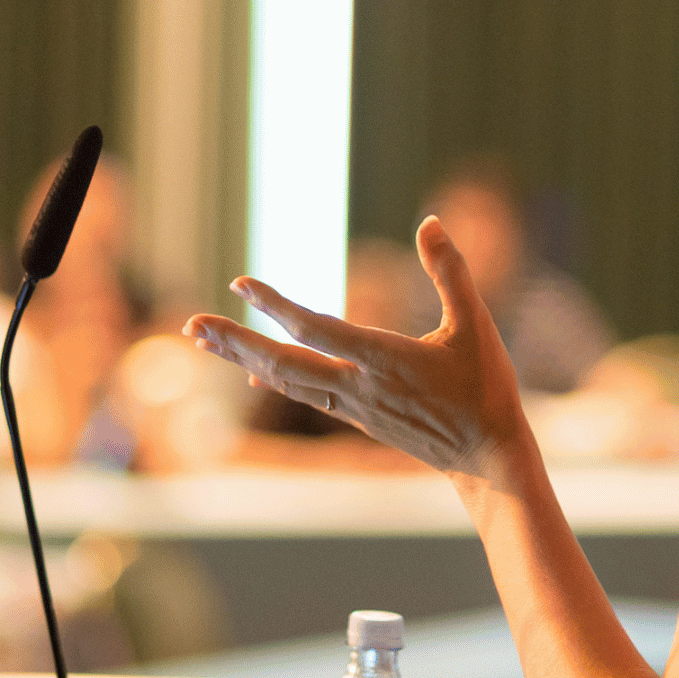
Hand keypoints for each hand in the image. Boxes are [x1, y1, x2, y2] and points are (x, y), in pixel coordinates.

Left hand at [185, 217, 529, 479]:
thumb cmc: (485, 387)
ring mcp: (352, 407)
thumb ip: (451, 271)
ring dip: (242, 358)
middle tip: (191, 325)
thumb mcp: (474, 323)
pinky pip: (302, 394)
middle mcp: (357, 387)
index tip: (241, 284)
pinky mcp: (355, 418)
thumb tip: (431, 221)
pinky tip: (251, 371)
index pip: (317, 329)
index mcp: (384, 360)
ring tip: (203, 339)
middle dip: (235, 343)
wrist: (486, 456)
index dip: (276, 307)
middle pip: (282, 364)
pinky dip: (271, 377)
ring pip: (285, 381)